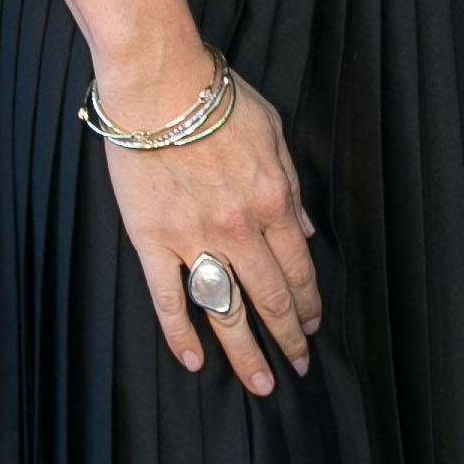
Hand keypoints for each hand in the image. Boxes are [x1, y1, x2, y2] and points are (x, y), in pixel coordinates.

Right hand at [99, 65, 323, 395]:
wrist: (158, 80)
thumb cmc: (216, 97)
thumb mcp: (272, 132)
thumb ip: (292, 184)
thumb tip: (304, 228)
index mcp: (273, 201)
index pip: (298, 269)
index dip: (309, 303)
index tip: (312, 326)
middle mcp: (239, 228)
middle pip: (270, 298)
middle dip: (288, 338)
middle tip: (299, 365)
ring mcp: (193, 237)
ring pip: (226, 311)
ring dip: (247, 353)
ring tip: (262, 384)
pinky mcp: (152, 239)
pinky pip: (168, 298)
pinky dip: (180, 334)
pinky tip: (193, 361)